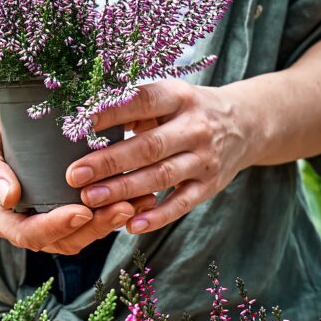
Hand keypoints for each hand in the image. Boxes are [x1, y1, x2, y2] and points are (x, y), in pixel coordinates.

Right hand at [0, 104, 156, 254]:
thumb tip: (8, 196)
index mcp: (0, 218)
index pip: (30, 234)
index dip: (57, 226)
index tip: (82, 211)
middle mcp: (25, 226)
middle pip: (63, 240)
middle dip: (95, 226)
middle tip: (124, 207)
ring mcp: (47, 221)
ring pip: (82, 234)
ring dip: (111, 221)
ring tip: (141, 202)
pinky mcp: (64, 210)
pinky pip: (91, 218)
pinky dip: (114, 210)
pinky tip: (142, 195)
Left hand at [65, 80, 257, 234]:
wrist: (245, 124)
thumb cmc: (190, 109)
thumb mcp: (170, 95)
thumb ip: (136, 106)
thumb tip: (86, 118)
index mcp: (179, 97)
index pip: (143, 102)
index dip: (112, 113)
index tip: (80, 124)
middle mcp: (195, 128)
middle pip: (149, 146)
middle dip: (110, 161)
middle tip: (75, 174)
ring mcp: (204, 159)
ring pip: (162, 176)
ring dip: (125, 189)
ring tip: (91, 198)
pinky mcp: (210, 185)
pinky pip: (182, 204)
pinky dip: (157, 216)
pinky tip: (131, 225)